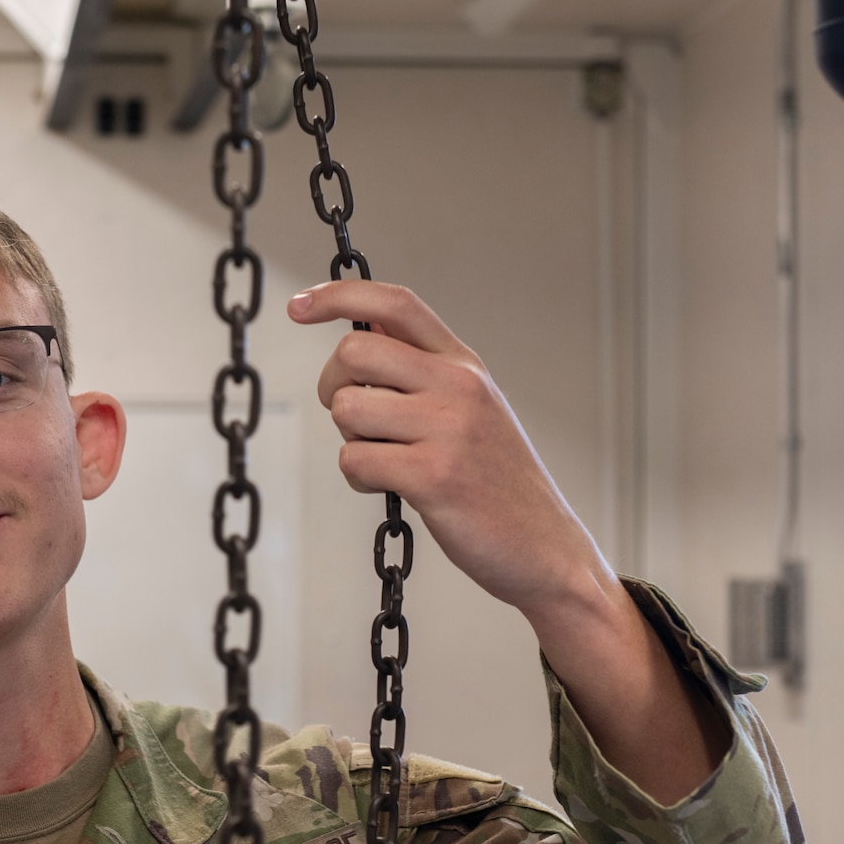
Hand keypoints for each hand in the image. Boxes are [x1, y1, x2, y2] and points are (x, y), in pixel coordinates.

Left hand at [287, 280, 614, 620]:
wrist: (544, 547)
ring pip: (347, 408)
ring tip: (385, 460)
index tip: (299, 305)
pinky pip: (354, 459)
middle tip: (355, 419)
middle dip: (334, 387)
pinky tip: (389, 486)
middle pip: (353, 352)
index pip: (396, 304)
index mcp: (465, 365)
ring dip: (350, 439)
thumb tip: (364, 333)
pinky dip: (359, 477)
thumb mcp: (471, 408)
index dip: (338, 296)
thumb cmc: (496, 482)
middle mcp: (458, 386)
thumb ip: (423, 370)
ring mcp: (448, 430)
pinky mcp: (433, 476)